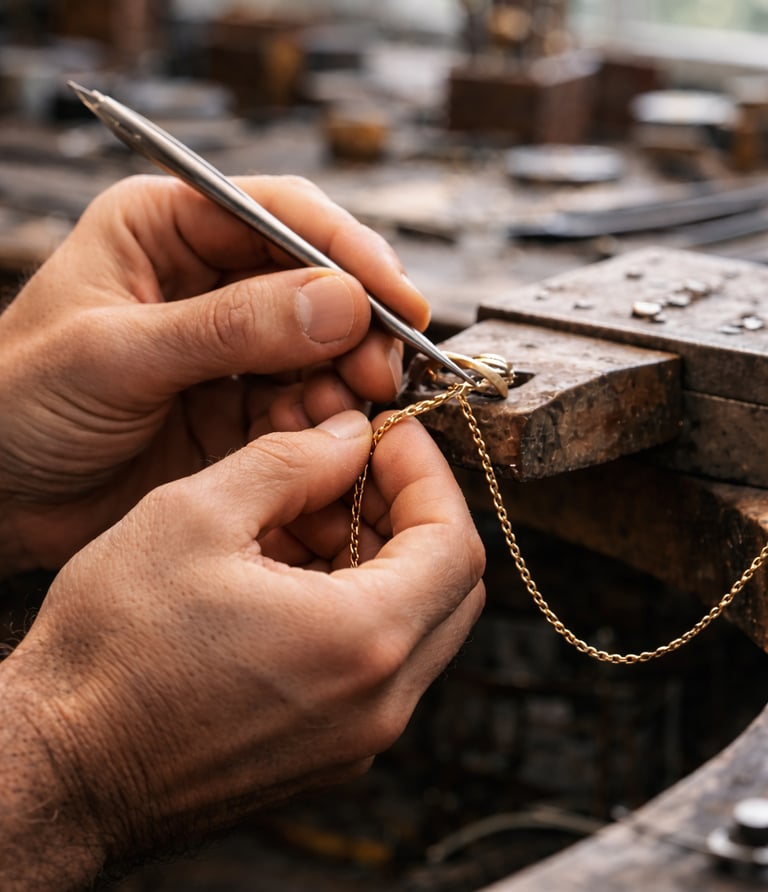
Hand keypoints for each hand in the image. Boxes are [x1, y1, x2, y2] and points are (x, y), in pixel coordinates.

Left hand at [0, 174, 429, 572]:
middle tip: (382, 369)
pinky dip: (321, 423)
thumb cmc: (15, 402)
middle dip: (355, 325)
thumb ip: (229, 327)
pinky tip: (324, 439)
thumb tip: (340, 303)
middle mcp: (204, 281)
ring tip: (355, 411)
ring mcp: (226, 349)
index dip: (344, 251)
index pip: (276, 214)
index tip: (396, 297)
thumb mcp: (116, 353)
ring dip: (343, 379)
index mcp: (163, 228)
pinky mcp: (236, 408)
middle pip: (312, 283)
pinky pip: (300, 405)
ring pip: (317, 349)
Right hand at [0, 411, 484, 886]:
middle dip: (411, 512)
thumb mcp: (195, 518)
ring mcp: (358, 737)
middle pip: (449, 585)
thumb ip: (290, 461)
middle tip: (357, 469)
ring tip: (308, 514)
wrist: (60, 769)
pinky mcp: (328, 751)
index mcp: (362, 642)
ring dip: (380, 556)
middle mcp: (379, 703)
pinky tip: (292, 570)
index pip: (454, 541)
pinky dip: (356, 604)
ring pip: (415, 624)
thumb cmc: (111, 653)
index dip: (427, 473)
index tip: (392, 435)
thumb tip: (348, 437)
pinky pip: (376, 663)